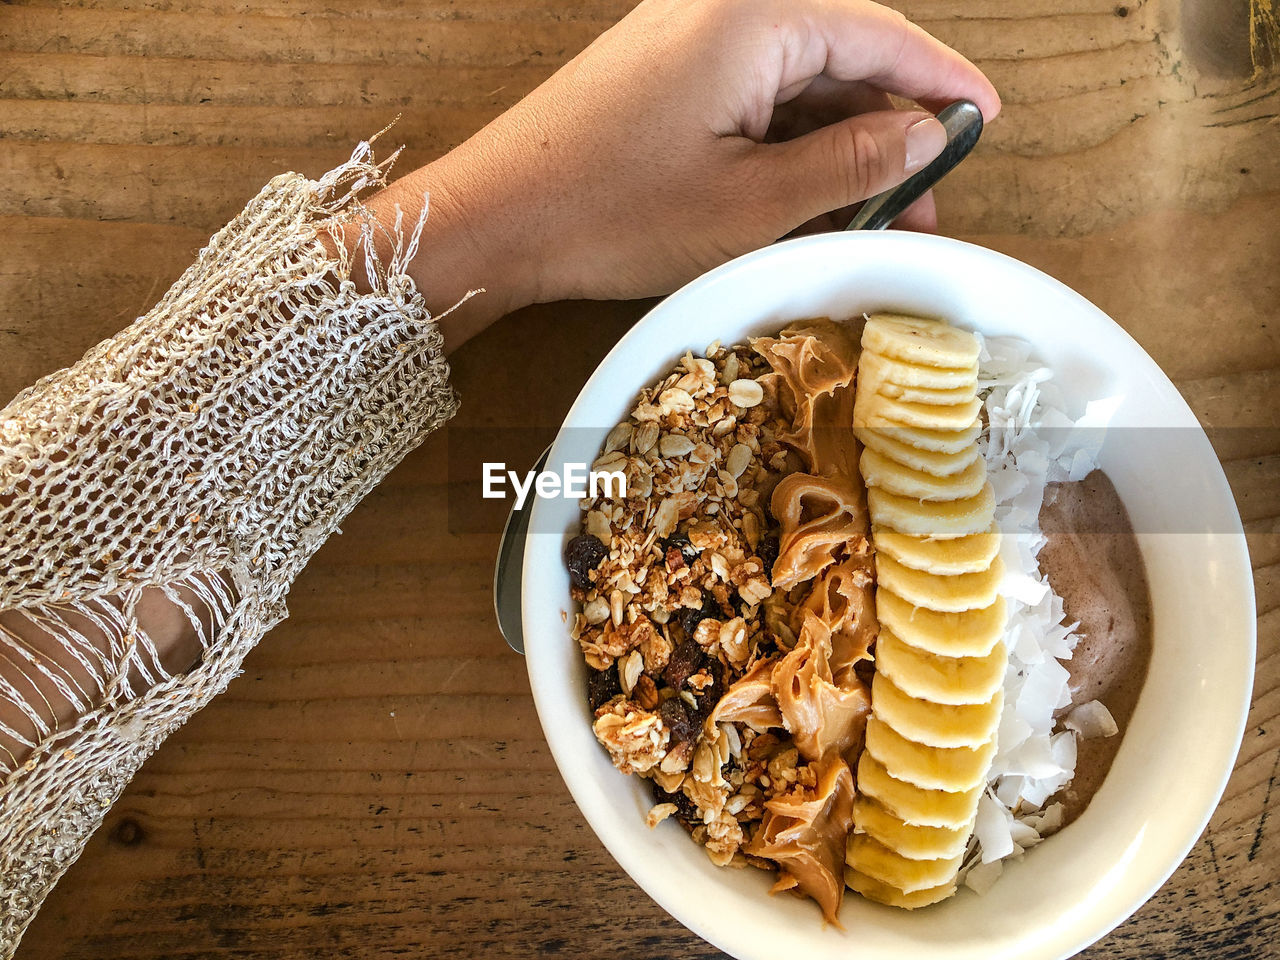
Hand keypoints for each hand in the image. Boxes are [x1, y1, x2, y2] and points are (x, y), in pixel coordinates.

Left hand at [365, 0, 998, 347]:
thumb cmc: (611, 212)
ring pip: (796, 86)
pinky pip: (751, 102)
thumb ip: (853, 160)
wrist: (497, 223)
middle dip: (889, 129)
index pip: (879, 32)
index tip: (985, 120)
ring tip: (873, 218)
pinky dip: (788, 148)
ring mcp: (686, 41)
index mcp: (752, 15)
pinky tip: (811, 202)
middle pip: (840, 57)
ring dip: (840, 146)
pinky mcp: (664, 79)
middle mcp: (720, 9)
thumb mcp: (755, 202)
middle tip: (925, 201)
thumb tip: (925, 134)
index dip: (941, 79)